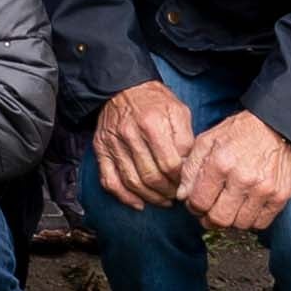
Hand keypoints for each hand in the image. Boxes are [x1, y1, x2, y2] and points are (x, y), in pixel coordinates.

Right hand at [90, 77, 201, 211]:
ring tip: (163, 199)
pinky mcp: (101, 150)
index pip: (170, 164)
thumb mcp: (178, 110)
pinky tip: (138, 203)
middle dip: (168, 192)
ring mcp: (112, 144)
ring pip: (132, 182)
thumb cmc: (154, 100)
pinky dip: (123, 197)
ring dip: (150, 197)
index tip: (187, 183)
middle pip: (151, 176)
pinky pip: (109, 181)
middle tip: (176, 195)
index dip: (181, 179)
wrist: (123, 87)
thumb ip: (186, 138)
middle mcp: (129, 134)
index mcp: (151, 123)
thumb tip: (189, 166)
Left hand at [179, 111, 290, 236]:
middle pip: (219, 219)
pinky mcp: (280, 196)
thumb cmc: (240, 132)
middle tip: (210, 211)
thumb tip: (183, 196)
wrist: (278, 126)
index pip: (199, 202)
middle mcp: (242, 179)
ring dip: (231, 220)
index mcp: (220, 163)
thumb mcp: (207, 141)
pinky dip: (251, 221)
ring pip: (239, 225)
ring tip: (229, 207)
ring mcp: (263, 189)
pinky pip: (260, 223)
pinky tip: (246, 208)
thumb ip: (190, 168)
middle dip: (210, 219)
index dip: (193, 207)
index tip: (196, 204)